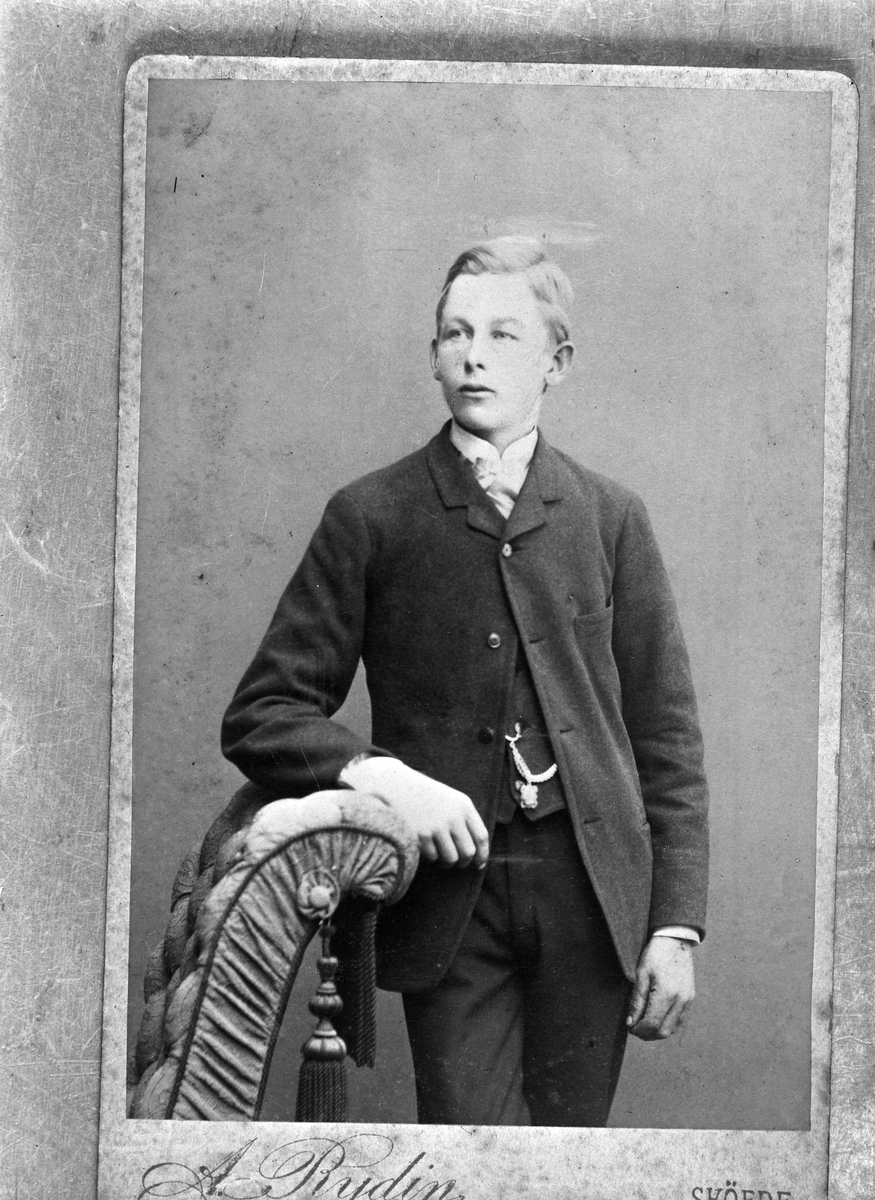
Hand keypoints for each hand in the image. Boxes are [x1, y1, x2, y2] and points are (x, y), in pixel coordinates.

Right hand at [339, 756, 489, 868]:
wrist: (396, 785)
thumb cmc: (425, 796)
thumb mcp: (450, 800)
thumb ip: (464, 822)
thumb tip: (476, 856)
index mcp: (464, 806)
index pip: (481, 837)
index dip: (482, 855)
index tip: (479, 864)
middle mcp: (453, 817)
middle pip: (468, 853)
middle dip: (463, 862)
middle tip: (457, 863)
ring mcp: (436, 827)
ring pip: (450, 859)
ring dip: (445, 862)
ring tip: (439, 854)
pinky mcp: (420, 836)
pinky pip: (432, 858)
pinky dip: (430, 856)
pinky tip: (424, 845)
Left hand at [626, 936, 694, 1040]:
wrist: (675, 940)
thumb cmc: (655, 954)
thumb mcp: (641, 975)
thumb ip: (637, 1001)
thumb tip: (631, 1022)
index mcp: (667, 993)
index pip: (652, 1023)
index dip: (639, 1030)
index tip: (630, 1027)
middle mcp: (680, 1000)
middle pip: (663, 1031)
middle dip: (648, 1034)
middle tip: (635, 1028)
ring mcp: (688, 1001)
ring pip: (673, 1029)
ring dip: (658, 1031)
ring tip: (645, 1023)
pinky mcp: (690, 999)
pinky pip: (680, 1021)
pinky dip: (668, 1024)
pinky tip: (657, 1017)